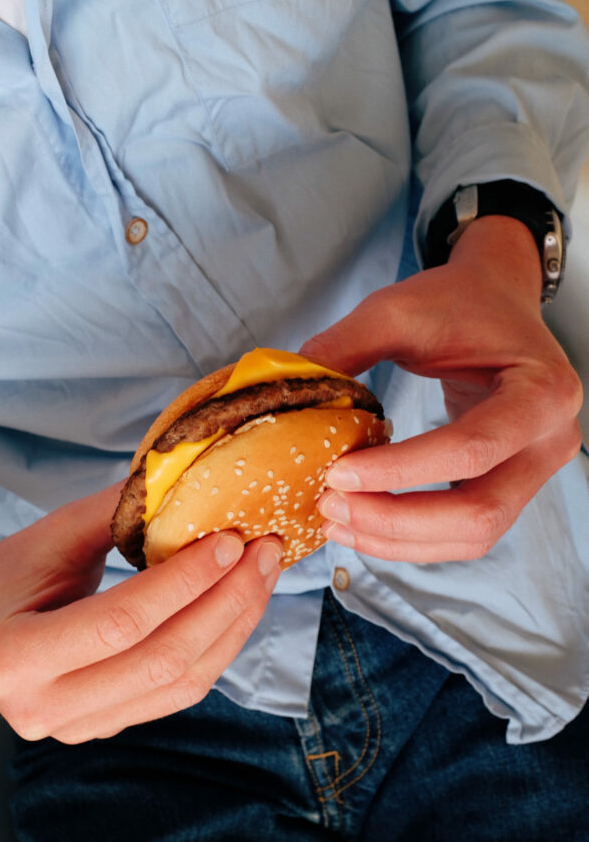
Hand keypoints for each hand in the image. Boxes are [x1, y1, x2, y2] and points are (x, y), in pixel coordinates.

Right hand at [0, 483, 281, 741]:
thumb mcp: (48, 537)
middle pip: (162, 660)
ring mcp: (79, 728)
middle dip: (226, 602)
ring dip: (234, 626)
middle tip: (263, 553)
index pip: (120, 622)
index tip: (229, 540)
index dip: (184, 582)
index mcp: (13, 657)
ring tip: (262, 576)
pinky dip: (217, 648)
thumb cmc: (3, 578)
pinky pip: (178, 694)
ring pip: (181, 684)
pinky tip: (238, 607)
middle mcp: (44, 708)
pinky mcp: (107, 728)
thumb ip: (115, 514)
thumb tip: (190, 480)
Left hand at [301, 216, 582, 561]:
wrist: (495, 301)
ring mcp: (535, 472)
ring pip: (472, 536)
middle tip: (331, 506)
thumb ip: (344, 347)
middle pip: (479, 512)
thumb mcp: (398, 310)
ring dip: (399, 540)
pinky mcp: (509, 488)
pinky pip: (463, 533)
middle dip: (397, 521)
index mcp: (541, 392)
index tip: (338, 474)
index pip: (472, 449)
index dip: (401, 471)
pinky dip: (411, 539)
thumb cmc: (457, 304)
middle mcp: (550, 441)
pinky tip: (362, 524)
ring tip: (337, 520)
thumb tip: (291, 395)